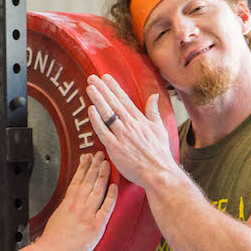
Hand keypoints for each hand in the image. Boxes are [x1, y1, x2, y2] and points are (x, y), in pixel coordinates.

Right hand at [36, 151, 117, 250]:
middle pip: (88, 181)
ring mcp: (87, 215)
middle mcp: (77, 206)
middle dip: (94, 166)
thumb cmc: (52, 240)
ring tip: (106, 163)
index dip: (83, 167)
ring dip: (102, 175)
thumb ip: (66, 208)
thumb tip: (71, 201)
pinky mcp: (95, 226)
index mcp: (67, 203)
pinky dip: (110, 196)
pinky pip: (106, 208)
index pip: (77, 180)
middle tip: (99, 154)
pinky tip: (114, 186)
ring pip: (97, 190)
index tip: (86, 157)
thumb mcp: (57, 217)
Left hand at [86, 74, 177, 189]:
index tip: (106, 77)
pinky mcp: (115, 148)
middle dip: (103, 89)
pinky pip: (103, 132)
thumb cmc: (160, 154)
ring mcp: (122, 136)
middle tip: (92, 78)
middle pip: (114, 103)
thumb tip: (154, 96)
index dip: (114, 87)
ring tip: (90, 88)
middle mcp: (130, 125)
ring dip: (98, 100)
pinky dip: (97, 120)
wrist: (159, 173)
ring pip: (108, 114)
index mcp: (140, 120)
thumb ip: (154, 112)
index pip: (124, 100)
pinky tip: (91, 110)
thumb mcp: (160, 129)